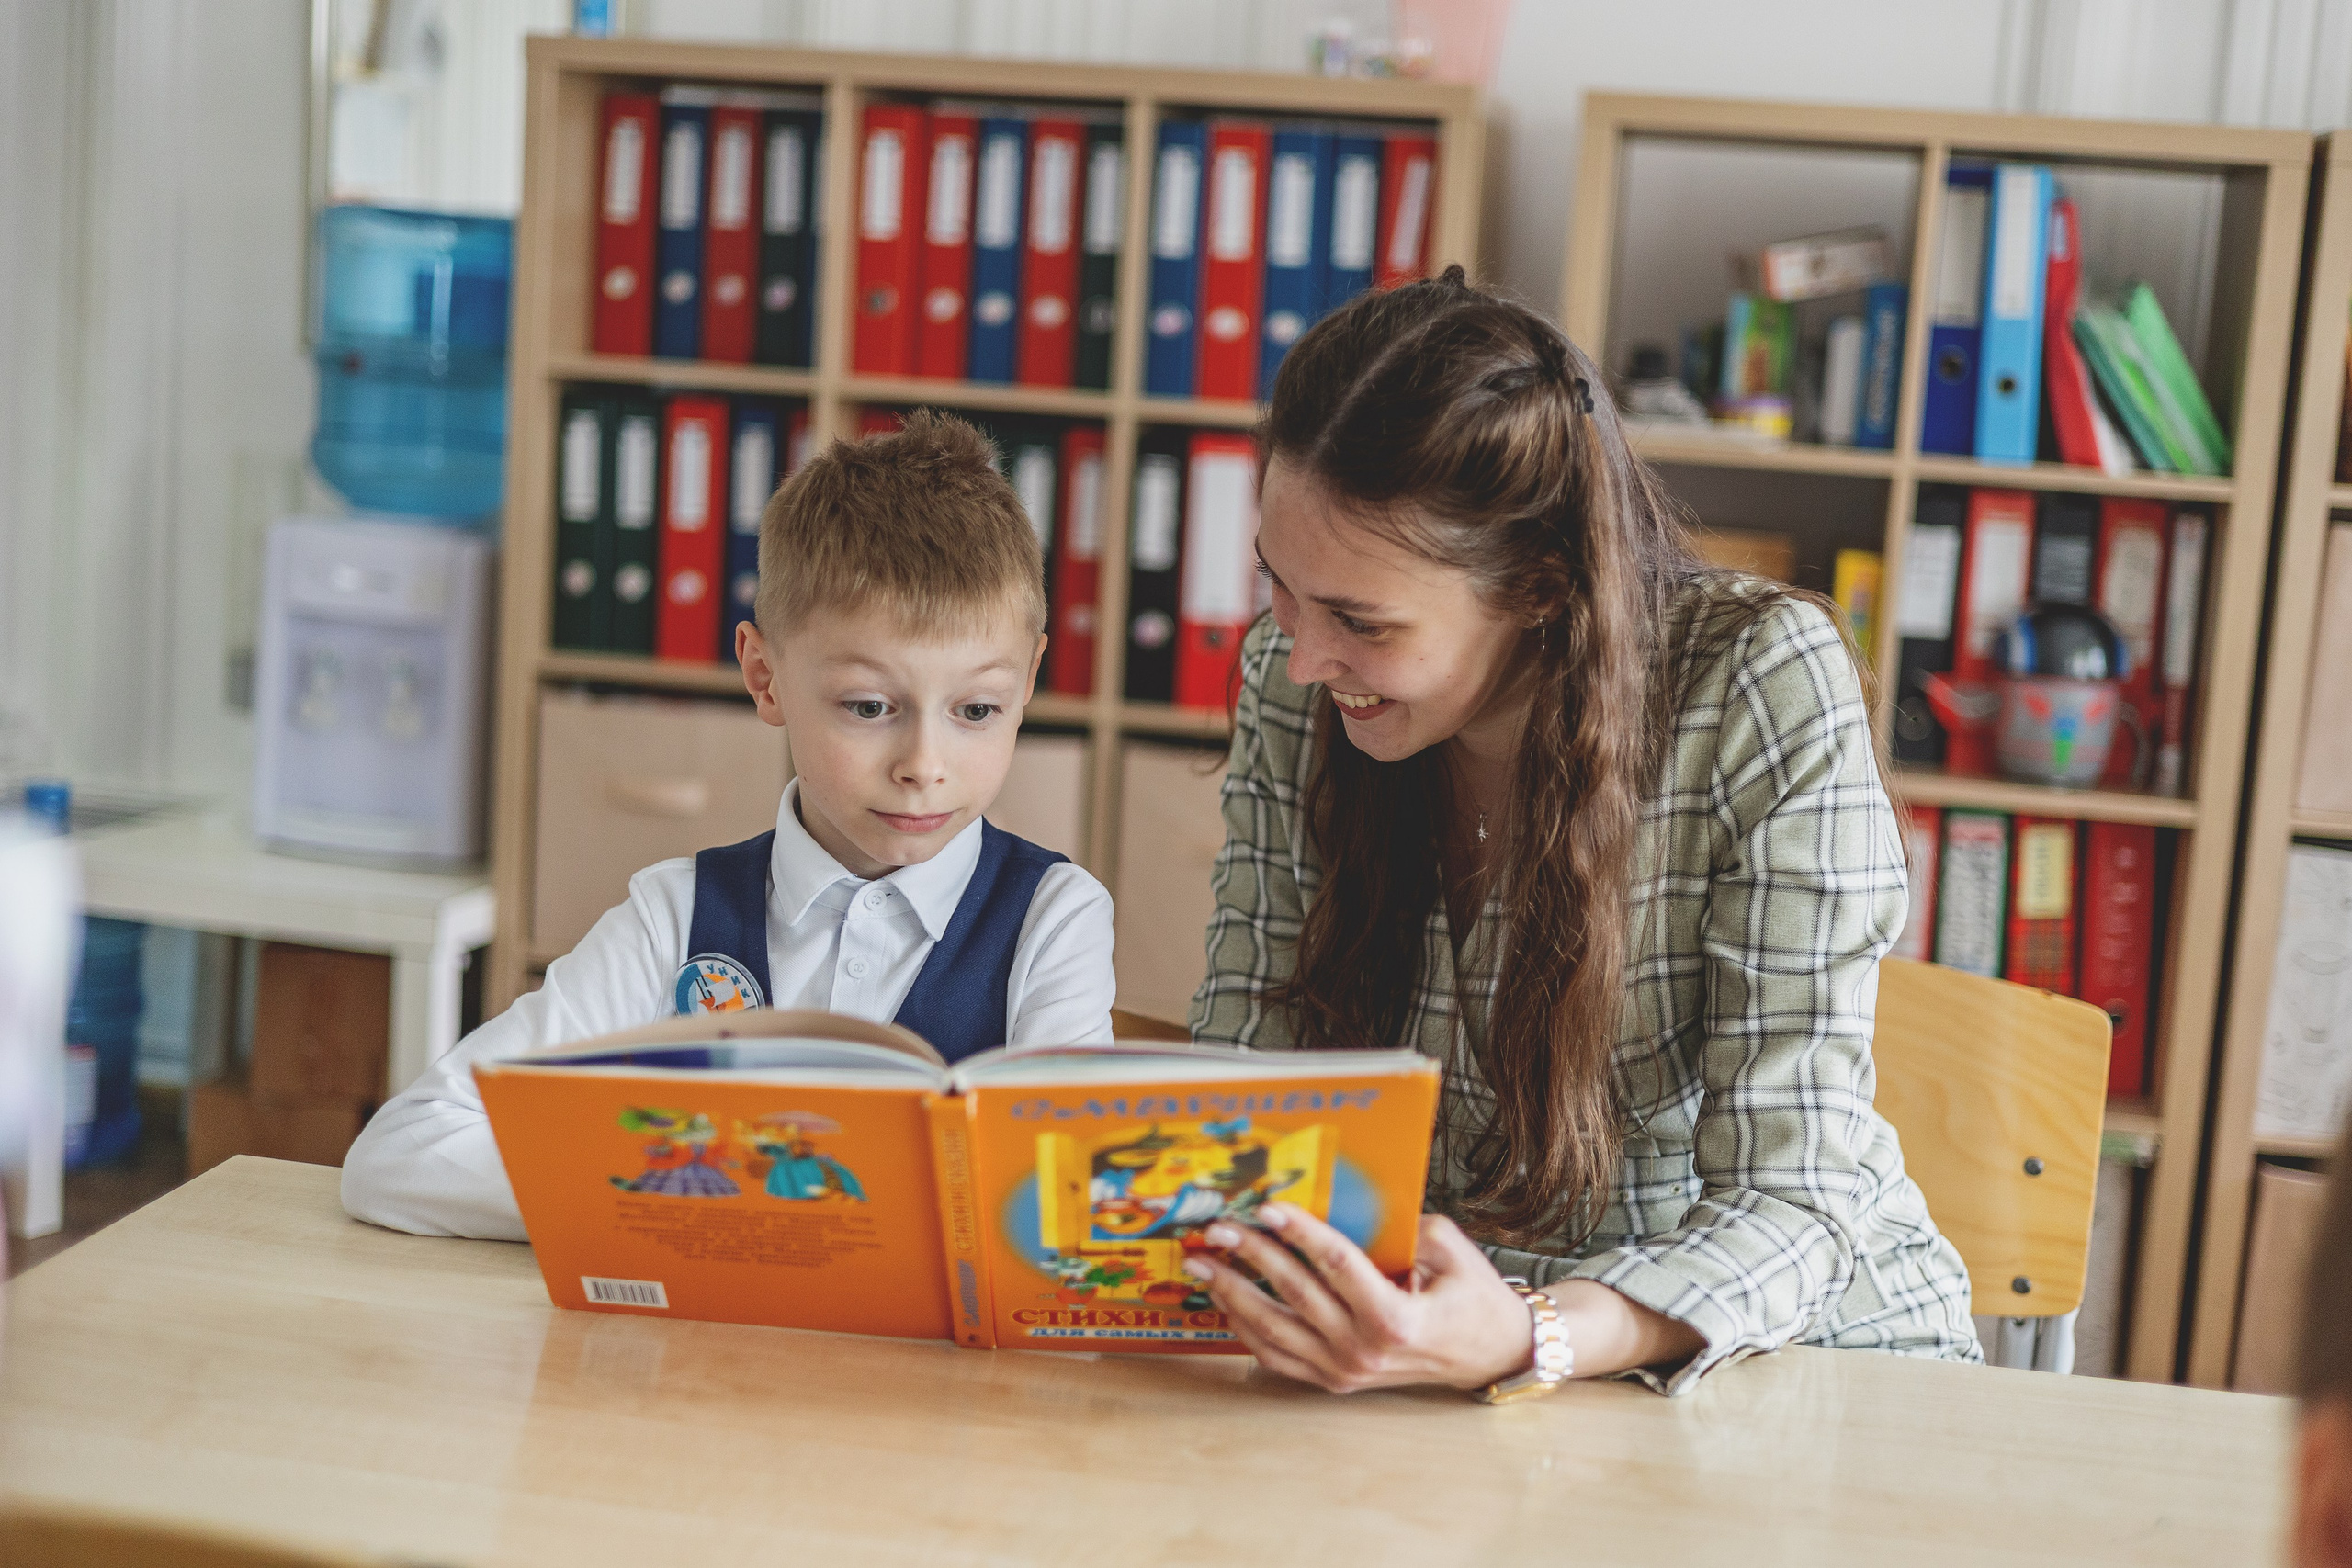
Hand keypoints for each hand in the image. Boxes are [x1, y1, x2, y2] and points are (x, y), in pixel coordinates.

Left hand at [1180, 1204, 1532, 1393]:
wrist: (1486, 1353)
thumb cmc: (1471, 1297)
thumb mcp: (1451, 1248)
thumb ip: (1405, 1225)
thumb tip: (1353, 1203)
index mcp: (1395, 1316)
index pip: (1336, 1264)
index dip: (1299, 1232)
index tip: (1268, 1206)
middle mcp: (1365, 1348)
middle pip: (1296, 1293)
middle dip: (1251, 1255)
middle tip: (1219, 1227)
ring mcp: (1345, 1370)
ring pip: (1275, 1330)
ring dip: (1233, 1294)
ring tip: (1202, 1265)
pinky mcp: (1334, 1381)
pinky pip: (1277, 1357)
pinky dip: (1246, 1329)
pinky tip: (1225, 1301)